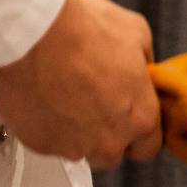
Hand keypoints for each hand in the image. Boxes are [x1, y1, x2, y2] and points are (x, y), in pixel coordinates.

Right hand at [0, 0, 162, 167]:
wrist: (37, 35)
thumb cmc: (85, 32)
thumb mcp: (137, 35)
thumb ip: (144, 63)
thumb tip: (140, 69)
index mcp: (140, 117)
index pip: (149, 147)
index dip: (140, 133)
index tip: (130, 121)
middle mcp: (109, 140)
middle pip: (113, 154)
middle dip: (107, 135)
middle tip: (96, 105)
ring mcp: (72, 146)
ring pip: (80, 151)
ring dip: (77, 133)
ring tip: (69, 98)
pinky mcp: (40, 145)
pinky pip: (49, 143)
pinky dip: (49, 127)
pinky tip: (48, 99)